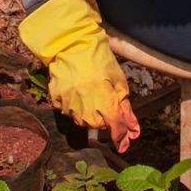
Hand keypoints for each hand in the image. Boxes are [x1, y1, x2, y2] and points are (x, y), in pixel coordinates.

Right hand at [18, 0, 139, 152]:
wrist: (71, 45)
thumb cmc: (99, 60)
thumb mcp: (119, 82)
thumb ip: (125, 109)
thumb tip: (133, 131)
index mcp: (106, 104)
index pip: (116, 129)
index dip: (122, 138)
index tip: (125, 145)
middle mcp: (86, 111)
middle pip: (99, 125)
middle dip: (105, 115)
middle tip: (104, 94)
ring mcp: (69, 108)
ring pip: (83, 119)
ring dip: (89, 110)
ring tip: (89, 89)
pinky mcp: (57, 102)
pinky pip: (69, 110)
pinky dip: (75, 104)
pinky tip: (77, 88)